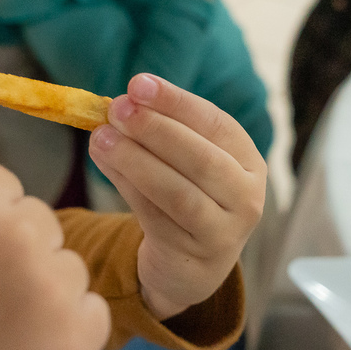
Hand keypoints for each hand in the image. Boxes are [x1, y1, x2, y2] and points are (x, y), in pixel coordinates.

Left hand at [87, 74, 264, 319]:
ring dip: (135, 159)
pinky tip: (105, 163)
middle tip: (116, 109)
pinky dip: (127, 186)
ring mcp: (223, 230)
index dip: (177, 102)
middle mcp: (247, 196)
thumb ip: (163, 133)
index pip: (216, 124)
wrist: (190, 266)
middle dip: (155, 128)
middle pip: (200, 158)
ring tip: (101, 137)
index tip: (138, 84)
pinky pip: (155, 216)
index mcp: (249, 161)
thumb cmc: (186, 198)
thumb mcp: (187, 163)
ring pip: (177, 191)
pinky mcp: (193, 256)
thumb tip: (120, 104)